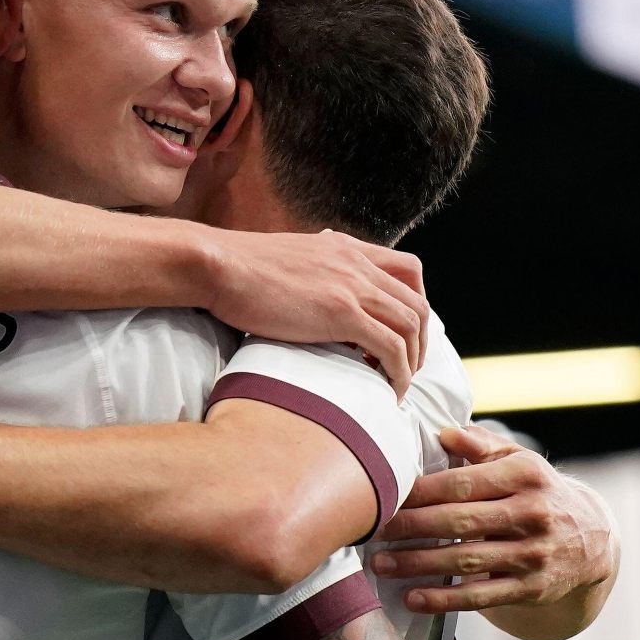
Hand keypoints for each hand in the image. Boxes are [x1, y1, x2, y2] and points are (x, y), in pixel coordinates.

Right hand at [204, 228, 427, 397]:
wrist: (218, 266)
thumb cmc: (239, 269)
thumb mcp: (288, 260)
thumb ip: (311, 272)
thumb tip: (312, 297)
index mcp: (346, 248)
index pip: (408, 269)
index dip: (415, 304)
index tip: (403, 333)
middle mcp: (357, 263)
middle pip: (417, 301)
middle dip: (420, 341)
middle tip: (407, 369)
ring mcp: (352, 286)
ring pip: (411, 325)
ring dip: (412, 361)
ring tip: (397, 386)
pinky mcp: (341, 312)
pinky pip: (390, 347)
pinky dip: (397, 373)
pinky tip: (387, 391)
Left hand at [371, 425, 617, 614]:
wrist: (592, 539)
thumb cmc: (540, 491)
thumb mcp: (520, 460)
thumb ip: (480, 445)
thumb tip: (442, 432)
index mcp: (525, 475)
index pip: (463, 482)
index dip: (420, 491)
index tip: (386, 493)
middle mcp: (532, 514)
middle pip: (459, 521)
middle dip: (410, 527)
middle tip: (373, 529)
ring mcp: (534, 554)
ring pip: (466, 560)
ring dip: (418, 563)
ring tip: (381, 564)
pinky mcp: (532, 588)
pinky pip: (481, 596)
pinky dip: (445, 598)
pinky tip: (413, 597)